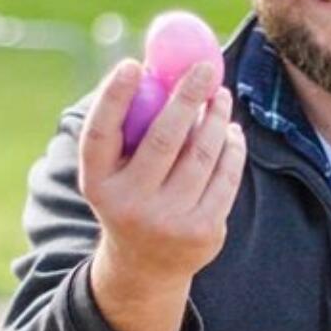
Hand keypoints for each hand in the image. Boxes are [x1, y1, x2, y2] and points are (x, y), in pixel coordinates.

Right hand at [79, 57, 246, 330]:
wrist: (146, 266)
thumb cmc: (131, 196)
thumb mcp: (115, 171)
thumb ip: (129, 127)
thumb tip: (159, 68)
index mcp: (98, 183)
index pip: (100, 133)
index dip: (113, 97)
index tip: (134, 64)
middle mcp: (129, 204)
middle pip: (163, 139)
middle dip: (187, 97)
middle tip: (205, 68)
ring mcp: (167, 221)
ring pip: (202, 155)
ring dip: (216, 118)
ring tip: (221, 97)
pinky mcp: (202, 230)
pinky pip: (225, 177)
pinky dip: (232, 147)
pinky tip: (231, 131)